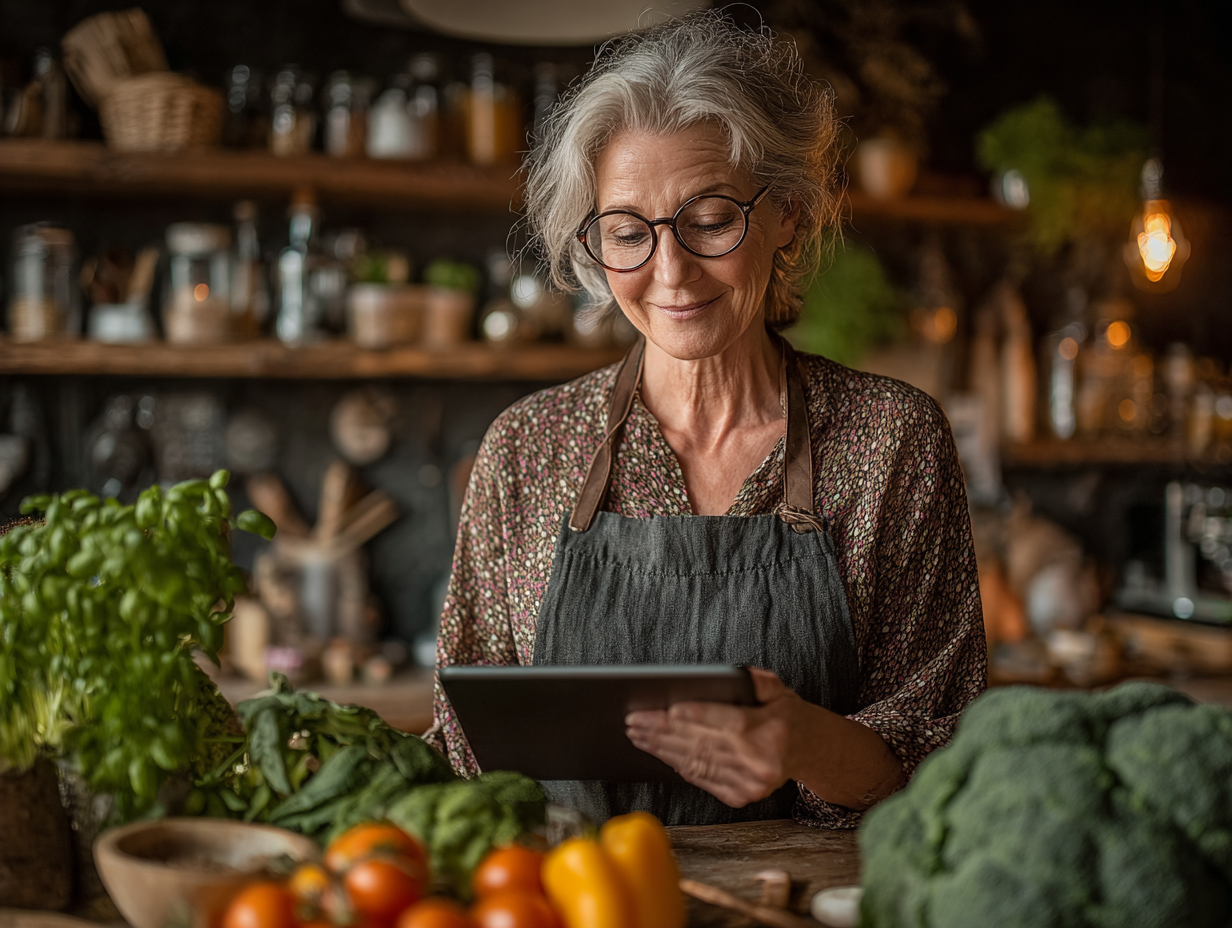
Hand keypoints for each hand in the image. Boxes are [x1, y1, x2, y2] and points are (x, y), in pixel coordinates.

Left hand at [625, 668, 800, 807]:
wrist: (809, 750)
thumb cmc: (787, 715)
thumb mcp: (777, 689)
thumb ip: (754, 681)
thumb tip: (724, 678)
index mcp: (768, 733)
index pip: (720, 722)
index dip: (688, 717)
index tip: (660, 710)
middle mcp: (758, 762)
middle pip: (700, 744)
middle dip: (662, 732)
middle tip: (634, 721)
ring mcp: (749, 784)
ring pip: (696, 764)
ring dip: (662, 749)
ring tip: (638, 735)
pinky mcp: (741, 796)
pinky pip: (701, 779)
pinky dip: (677, 764)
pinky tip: (659, 752)